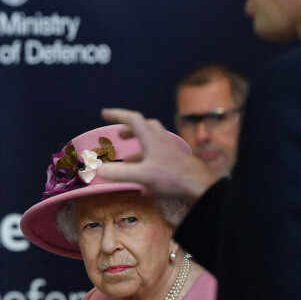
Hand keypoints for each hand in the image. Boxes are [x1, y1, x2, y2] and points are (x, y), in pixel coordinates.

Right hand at [99, 108, 218, 202]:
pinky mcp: (177, 164)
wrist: (201, 186)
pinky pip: (160, 160)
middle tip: (120, 136)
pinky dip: (149, 165)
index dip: (118, 114)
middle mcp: (162, 142)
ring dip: (138, 150)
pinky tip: (145, 185)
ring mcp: (171, 152)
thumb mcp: (143, 176)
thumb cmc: (173, 177)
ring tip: (127, 162)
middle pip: (146, 128)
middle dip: (130, 130)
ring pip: (153, 144)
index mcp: (152, 138)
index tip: (105, 113)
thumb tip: (98, 170)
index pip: (133, 119)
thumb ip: (121, 173)